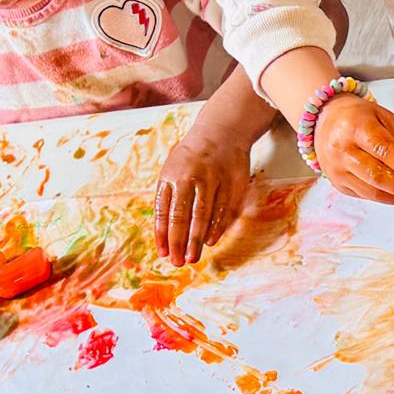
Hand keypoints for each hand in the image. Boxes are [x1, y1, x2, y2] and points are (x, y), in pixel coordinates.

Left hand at [154, 130, 251, 265]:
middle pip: (182, 215)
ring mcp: (213, 179)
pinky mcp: (231, 182)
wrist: (222, 132)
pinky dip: (216, 227)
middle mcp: (190, 177)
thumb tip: (163, 233)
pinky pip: (223, 209)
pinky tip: (211, 240)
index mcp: (171, 175)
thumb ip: (167, 197)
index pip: (164, 210)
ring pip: (203, 215)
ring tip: (193, 257)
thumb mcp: (172, 170)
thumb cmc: (191, 157)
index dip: (162, 234)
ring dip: (197, 239)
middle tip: (178, 262)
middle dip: (179, 241)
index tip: (163, 253)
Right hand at [314, 96, 393, 206]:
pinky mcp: (338, 183)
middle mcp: (342, 150)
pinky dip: (388, 198)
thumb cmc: (358, 117)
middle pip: (376, 176)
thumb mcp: (383, 116)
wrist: (325, 122)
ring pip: (372, 191)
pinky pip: (366, 196)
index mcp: (355, 127)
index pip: (381, 149)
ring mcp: (337, 170)